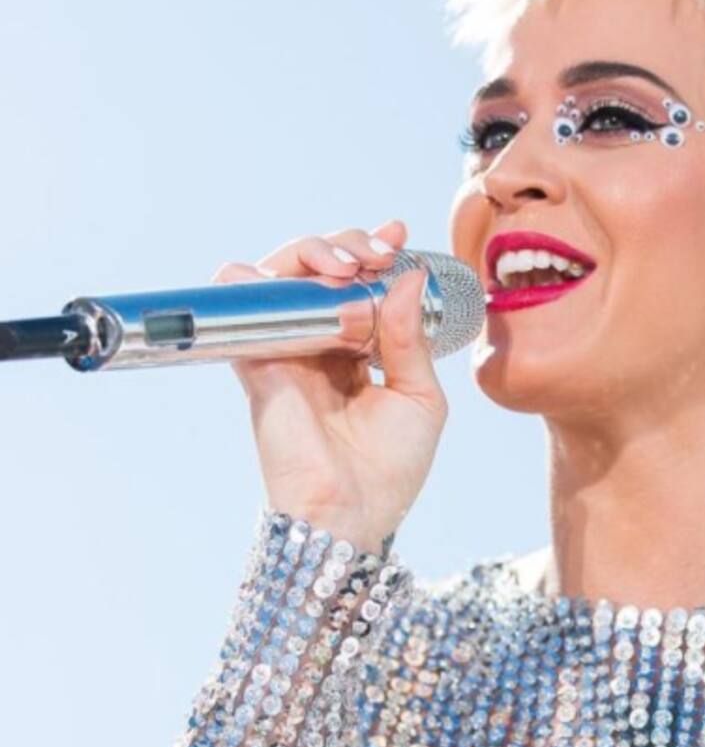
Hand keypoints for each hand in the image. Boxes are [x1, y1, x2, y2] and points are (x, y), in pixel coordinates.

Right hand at [210, 219, 446, 553]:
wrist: (351, 511)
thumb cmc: (390, 467)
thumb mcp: (420, 396)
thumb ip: (411, 338)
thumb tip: (409, 277)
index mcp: (361, 350)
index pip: (360, 286)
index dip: (373, 253)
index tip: (397, 235)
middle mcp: (321, 344)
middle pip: (319, 271)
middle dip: (346, 245)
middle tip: (376, 251)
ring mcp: (287, 350)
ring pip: (280, 277)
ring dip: (310, 253)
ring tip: (347, 263)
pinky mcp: (258, 363)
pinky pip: (242, 309)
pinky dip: (251, 281)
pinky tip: (289, 278)